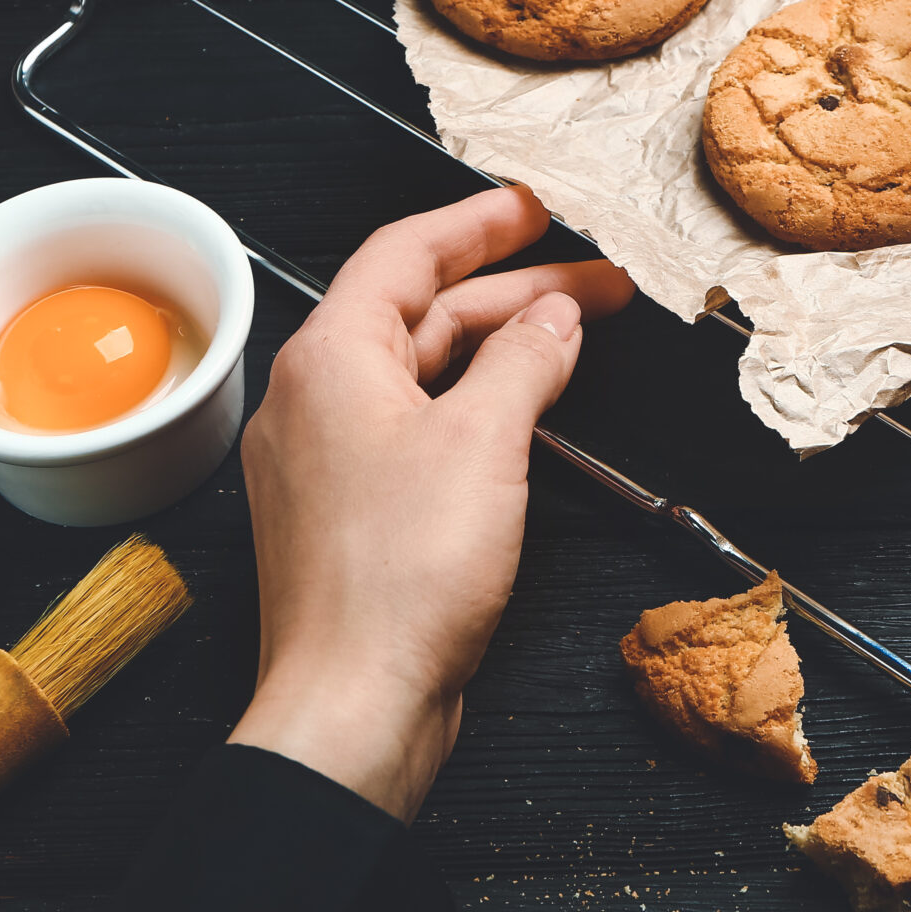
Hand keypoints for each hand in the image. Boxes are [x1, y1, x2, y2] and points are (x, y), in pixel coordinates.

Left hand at [227, 188, 634, 819]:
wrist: (353, 705)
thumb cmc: (398, 579)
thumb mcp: (486, 442)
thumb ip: (526, 361)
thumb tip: (555, 317)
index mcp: (329, 358)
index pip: (404, 251)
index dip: (478, 221)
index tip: (535, 206)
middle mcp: (314, 400)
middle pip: (419, 311)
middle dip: (512, 290)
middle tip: (596, 283)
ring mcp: (327, 460)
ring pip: (419, 372)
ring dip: (498, 349)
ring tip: (576, 338)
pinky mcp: (349, 514)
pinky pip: (415, 428)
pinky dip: (473, 406)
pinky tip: (526, 414)